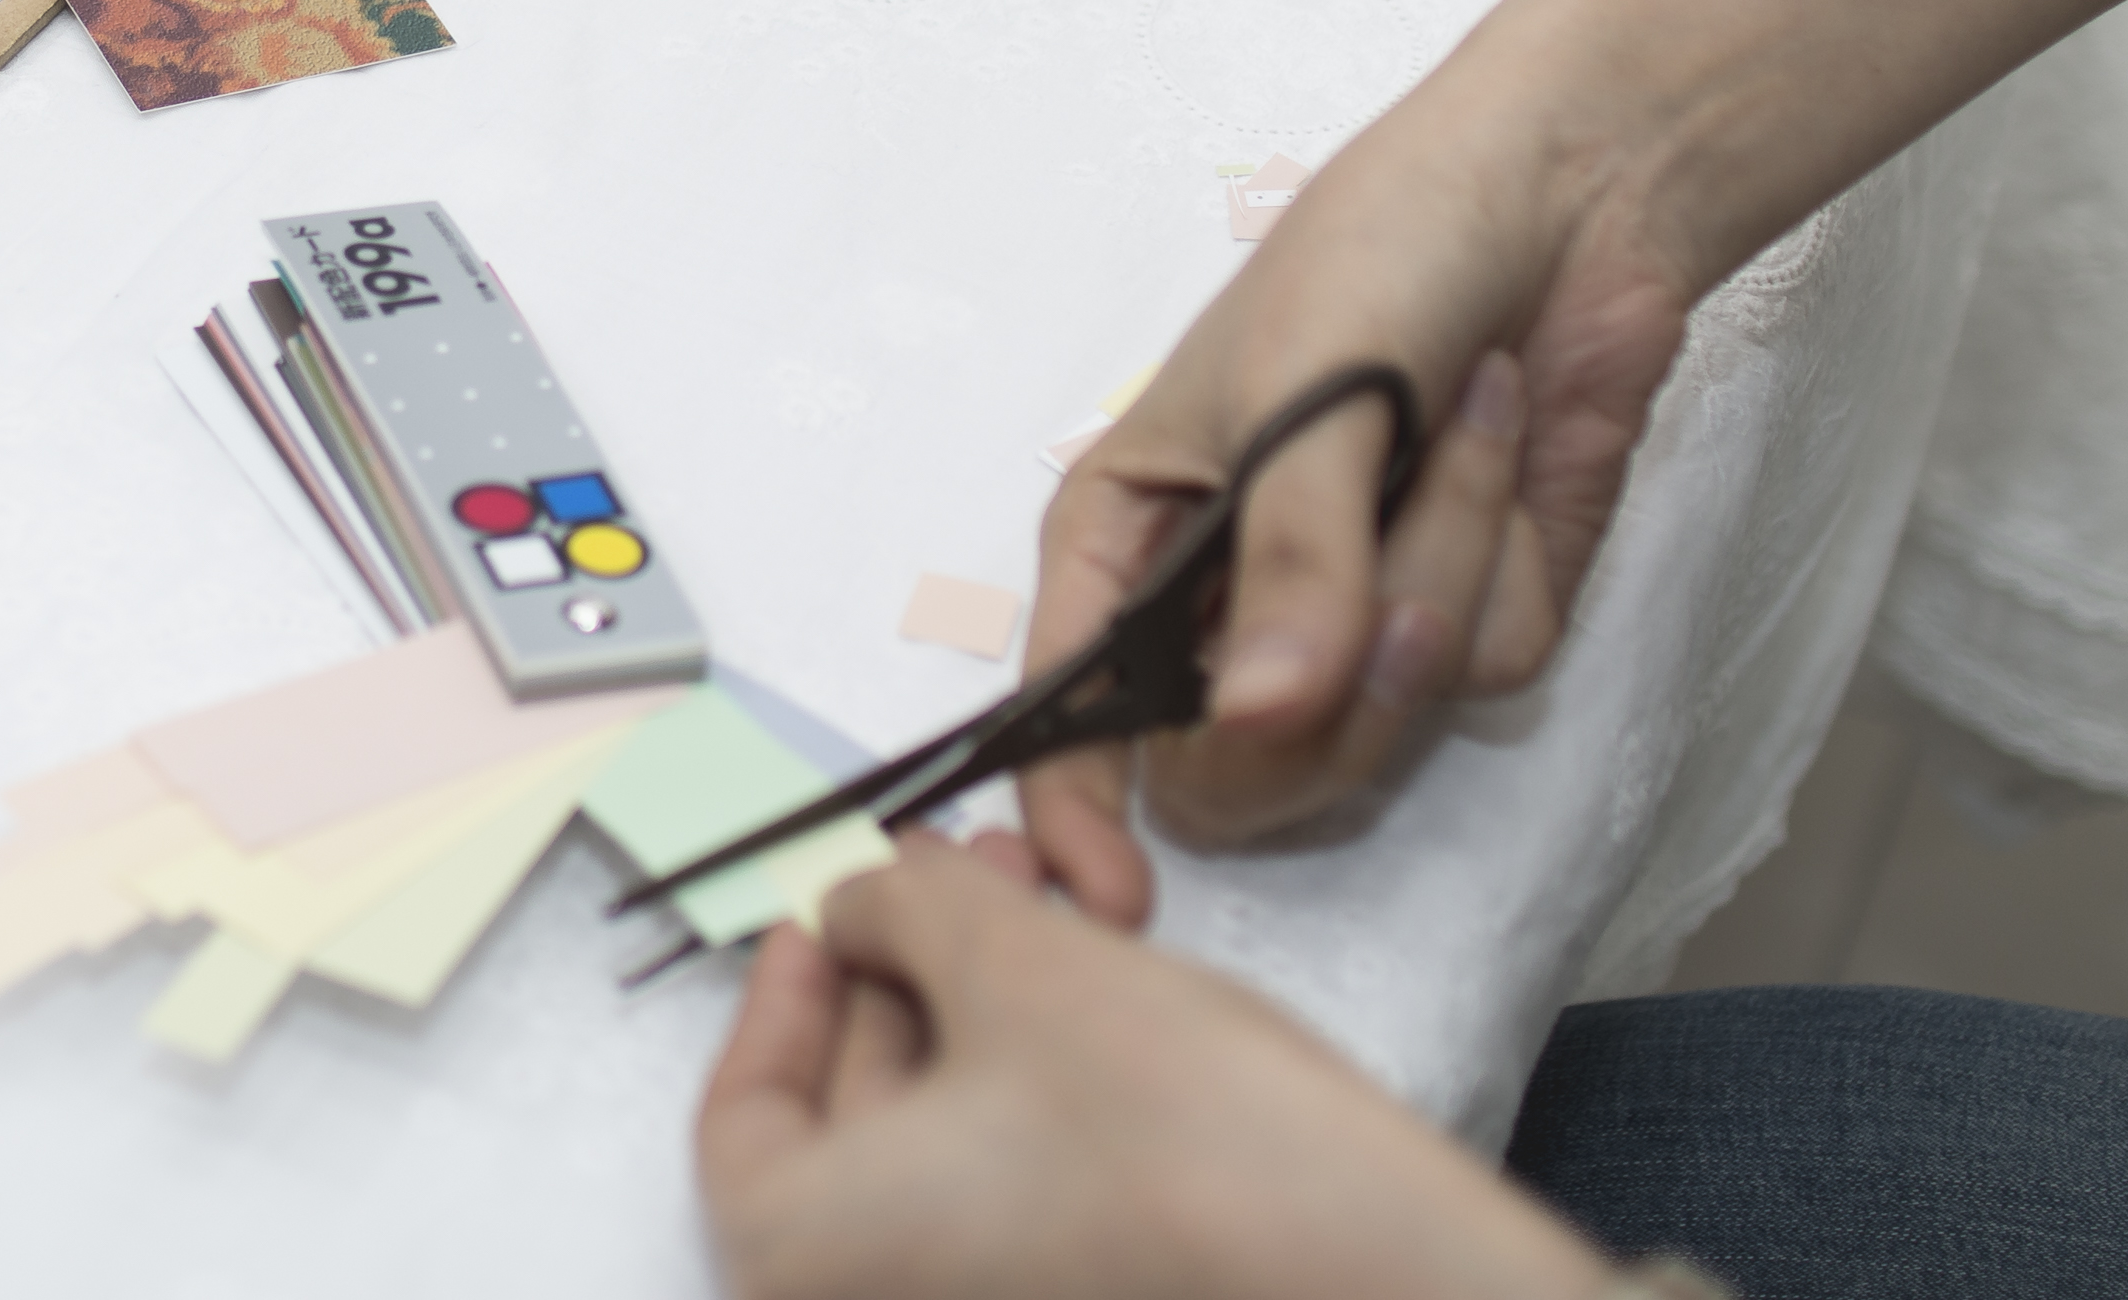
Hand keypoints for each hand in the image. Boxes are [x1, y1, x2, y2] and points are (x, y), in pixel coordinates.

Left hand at [698, 833, 1600, 1299]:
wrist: (1386, 1279)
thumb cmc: (1174, 1126)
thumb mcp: (1012, 962)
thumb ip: (899, 909)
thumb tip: (862, 901)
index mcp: (800, 1260)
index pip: (740, 1119)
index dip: (783, 992)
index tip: (826, 903)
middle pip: (846, 1140)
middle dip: (904, 977)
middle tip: (955, 867)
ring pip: (940, 1169)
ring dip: (975, 1022)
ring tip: (1042, 901)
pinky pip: (1012, 1215)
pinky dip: (1027, 1109)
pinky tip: (1088, 1001)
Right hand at [1019, 76, 1693, 926]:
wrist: (1570, 190)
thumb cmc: (1382, 247)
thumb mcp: (1307, 386)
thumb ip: (1292, 556)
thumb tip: (1268, 712)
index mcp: (1126, 536)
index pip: (1069, 711)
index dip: (1074, 814)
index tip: (1112, 894)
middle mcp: (1223, 599)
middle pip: (1235, 768)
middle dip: (1321, 694)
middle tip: (1378, 588)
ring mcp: (1350, 617)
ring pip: (1376, 720)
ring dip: (1438, 578)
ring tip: (1459, 426)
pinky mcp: (1469, 615)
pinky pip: (1487, 670)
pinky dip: (1510, 557)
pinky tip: (1509, 441)